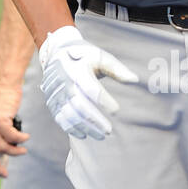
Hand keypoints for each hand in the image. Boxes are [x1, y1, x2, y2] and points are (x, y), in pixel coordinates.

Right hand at [39, 25, 137, 139]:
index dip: (103, 100)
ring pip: (69, 115)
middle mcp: (64, 82)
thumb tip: (135, 80)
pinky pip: (60, 118)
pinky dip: (72, 129)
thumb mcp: (100, 57)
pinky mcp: (52, 102)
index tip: (117, 110)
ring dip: (85, 127)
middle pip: (79, 105)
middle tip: (109, 130)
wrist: (56, 52)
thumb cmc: (85, 56)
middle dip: (94, 120)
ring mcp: (56, 93)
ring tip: (101, 135)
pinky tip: (85, 135)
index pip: (90, 88)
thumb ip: (117, 69)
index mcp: (77, 69)